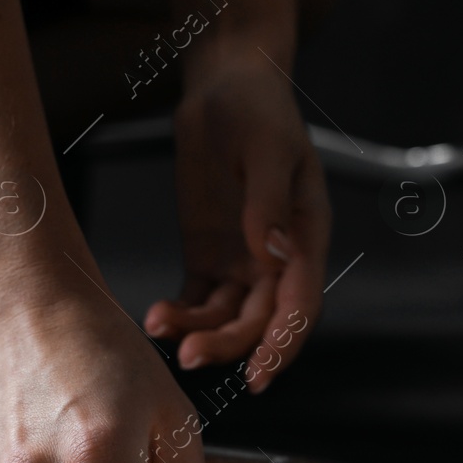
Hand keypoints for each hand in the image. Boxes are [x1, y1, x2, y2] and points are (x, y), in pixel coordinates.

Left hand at [144, 56, 329, 392]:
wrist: (225, 88)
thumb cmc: (259, 110)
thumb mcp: (268, 149)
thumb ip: (268, 203)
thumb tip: (272, 254)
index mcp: (306, 237)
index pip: (300, 305)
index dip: (283, 343)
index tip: (260, 375)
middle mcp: (277, 259)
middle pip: (259, 321)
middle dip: (229, 345)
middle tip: (190, 355)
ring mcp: (241, 262)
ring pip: (225, 318)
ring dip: (198, 332)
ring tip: (161, 328)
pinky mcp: (207, 257)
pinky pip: (197, 300)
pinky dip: (180, 315)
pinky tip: (156, 318)